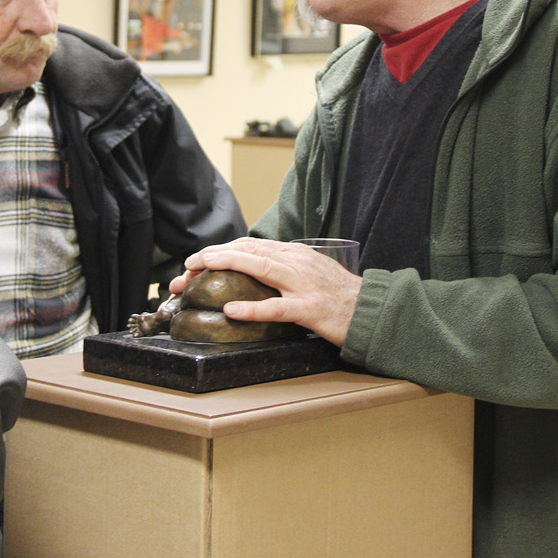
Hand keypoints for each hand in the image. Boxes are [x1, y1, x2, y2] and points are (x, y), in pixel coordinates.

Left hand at [171, 238, 361, 345]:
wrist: (371, 311)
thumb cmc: (339, 295)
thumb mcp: (309, 272)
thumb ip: (283, 268)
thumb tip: (253, 268)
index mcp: (294, 254)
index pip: (250, 246)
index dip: (221, 251)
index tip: (197, 260)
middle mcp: (296, 263)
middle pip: (248, 252)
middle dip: (213, 257)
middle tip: (186, 267)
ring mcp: (303, 285)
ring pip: (259, 269)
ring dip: (226, 267)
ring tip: (199, 270)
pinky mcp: (310, 309)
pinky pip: (277, 308)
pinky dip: (252, 308)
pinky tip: (231, 310)